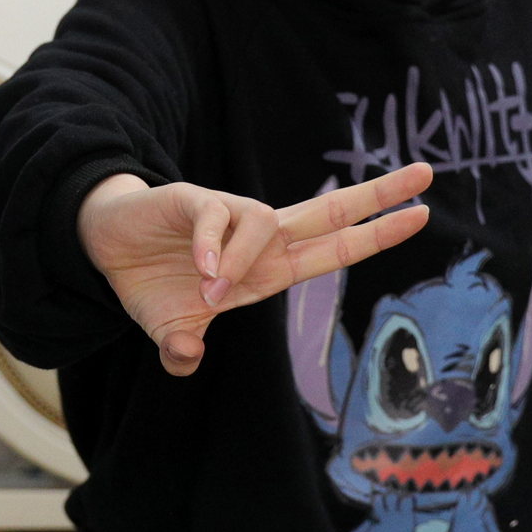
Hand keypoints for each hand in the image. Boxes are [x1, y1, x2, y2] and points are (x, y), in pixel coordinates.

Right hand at [76, 163, 433, 375]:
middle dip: (377, 195)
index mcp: (270, 269)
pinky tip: (204, 272)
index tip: (421, 215)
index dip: (376, 234)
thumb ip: (181, 350)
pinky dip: (215, 246)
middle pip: (330, 210)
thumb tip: (185, 357)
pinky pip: (216, 218)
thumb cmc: (150, 285)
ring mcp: (229, 216)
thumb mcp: (169, 331)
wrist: (104, 248)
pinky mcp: (194, 201)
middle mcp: (260, 238)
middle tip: (427, 174)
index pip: (335, 248)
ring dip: (243, 260)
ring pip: (266, 221)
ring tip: (210, 290)